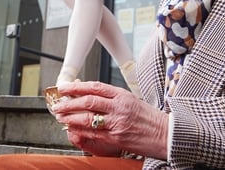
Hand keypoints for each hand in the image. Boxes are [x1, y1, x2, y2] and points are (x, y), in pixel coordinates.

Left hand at [51, 80, 167, 158]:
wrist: (166, 134)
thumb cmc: (149, 118)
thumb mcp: (131, 100)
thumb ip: (112, 98)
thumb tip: (90, 94)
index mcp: (122, 95)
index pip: (95, 87)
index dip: (76, 87)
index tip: (64, 88)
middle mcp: (119, 107)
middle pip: (88, 102)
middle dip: (69, 103)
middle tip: (57, 105)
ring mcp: (117, 123)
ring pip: (88, 118)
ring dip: (71, 118)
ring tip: (61, 117)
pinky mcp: (116, 138)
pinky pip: (93, 134)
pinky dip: (80, 131)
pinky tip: (72, 130)